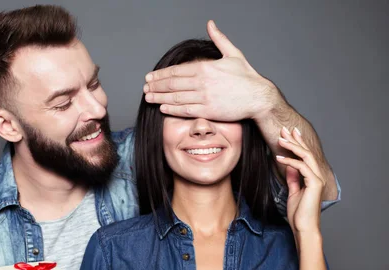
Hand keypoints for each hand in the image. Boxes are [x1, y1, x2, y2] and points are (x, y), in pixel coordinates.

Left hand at [143, 20, 276, 120]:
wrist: (258, 97)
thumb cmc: (247, 77)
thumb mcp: (233, 54)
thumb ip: (219, 39)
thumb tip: (210, 23)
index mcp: (206, 68)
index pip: (176, 71)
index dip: (161, 75)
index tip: (150, 77)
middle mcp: (202, 82)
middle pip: (172, 84)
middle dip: (156, 86)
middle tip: (145, 87)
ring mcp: (204, 97)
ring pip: (175, 97)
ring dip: (159, 98)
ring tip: (148, 97)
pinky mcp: (208, 110)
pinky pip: (185, 110)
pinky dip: (172, 109)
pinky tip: (162, 108)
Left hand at [275, 127, 324, 234]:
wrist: (303, 228)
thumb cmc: (299, 214)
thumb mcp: (293, 192)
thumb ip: (293, 179)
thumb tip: (289, 167)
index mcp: (312, 177)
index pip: (305, 156)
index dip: (296, 144)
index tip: (287, 134)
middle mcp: (317, 176)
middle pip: (307, 152)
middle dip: (295, 139)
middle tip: (284, 129)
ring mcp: (317, 179)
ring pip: (306, 156)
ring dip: (292, 146)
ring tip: (280, 139)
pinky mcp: (314, 184)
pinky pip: (302, 168)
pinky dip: (290, 161)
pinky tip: (279, 158)